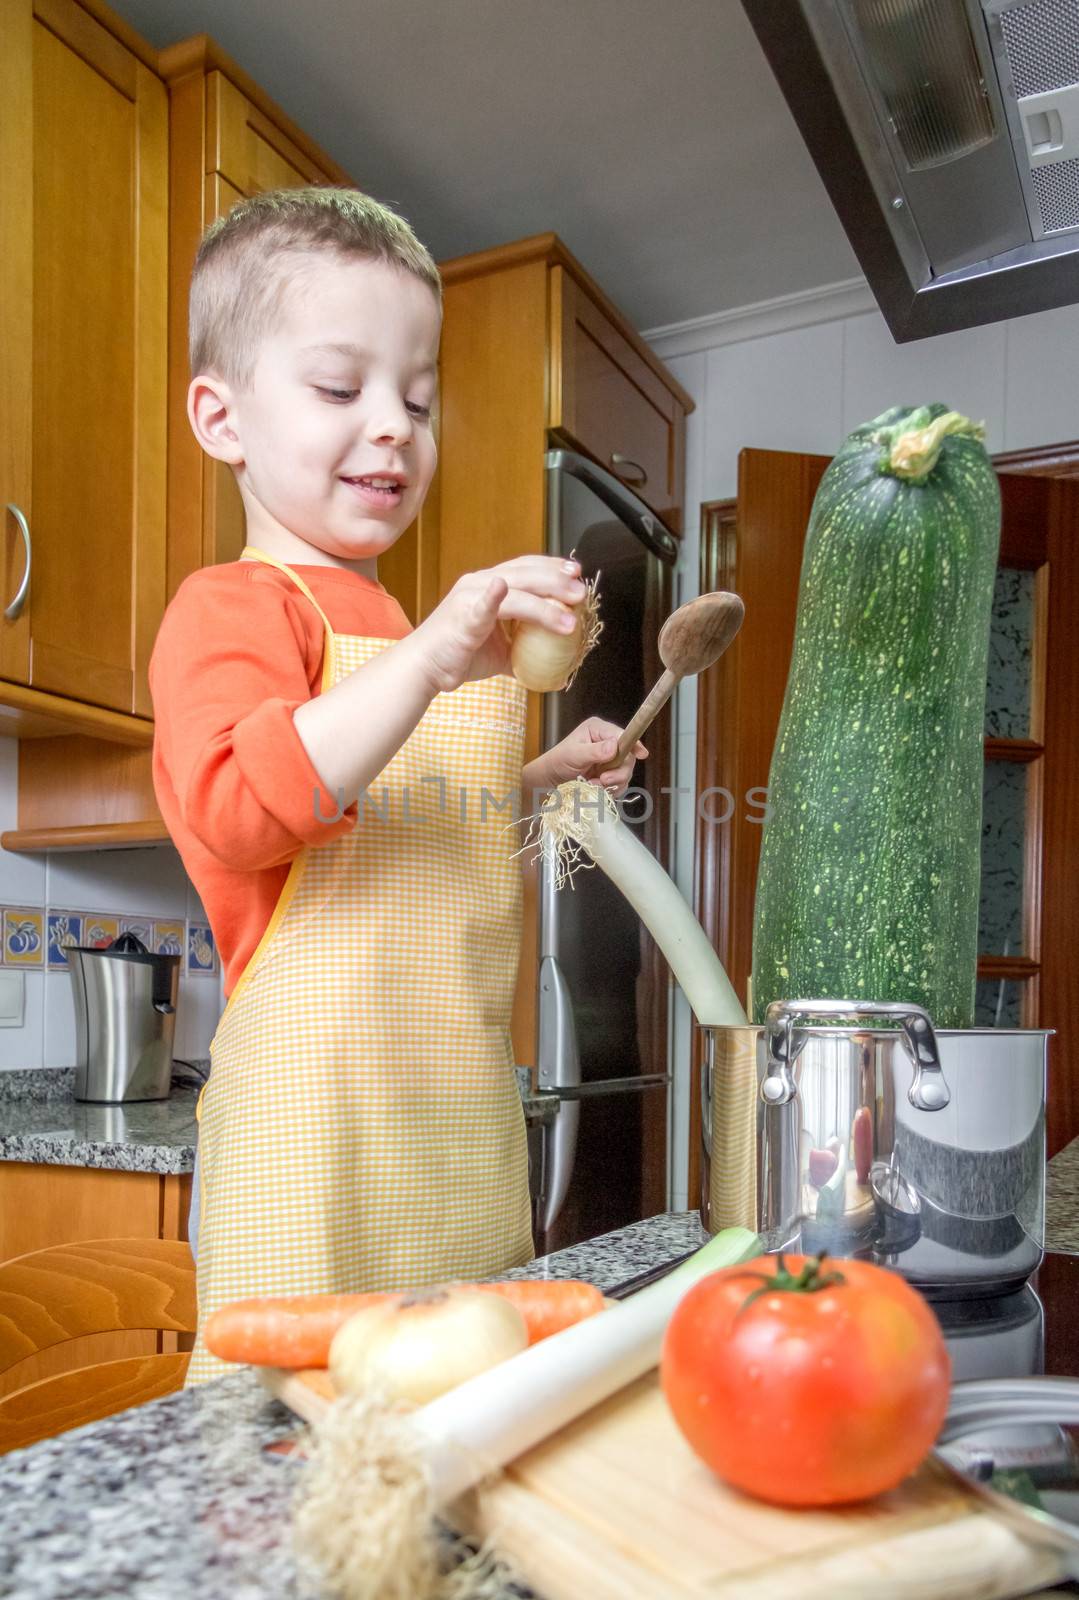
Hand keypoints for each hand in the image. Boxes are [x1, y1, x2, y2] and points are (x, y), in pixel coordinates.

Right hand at [407, 555, 587, 694]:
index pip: (526, 568)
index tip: (576, 573)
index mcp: (489, 587)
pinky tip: (501, 588)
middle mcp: (480, 585)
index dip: (552, 567)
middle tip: (581, 591)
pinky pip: (481, 604)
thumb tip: (554, 668)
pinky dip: (493, 596)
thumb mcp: (501, 653)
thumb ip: (525, 652)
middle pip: (526, 573)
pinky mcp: (462, 616)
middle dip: (557, 580)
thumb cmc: (458, 657)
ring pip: (515, 590)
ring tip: (570, 613)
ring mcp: (470, 597)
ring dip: (545, 600)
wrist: (426, 669)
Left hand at [524, 716, 647, 798]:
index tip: (641, 754)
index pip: (622, 735)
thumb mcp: (574, 754)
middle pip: (628, 756)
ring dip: (612, 782)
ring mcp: (610, 760)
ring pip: (626, 772)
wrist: (550, 780)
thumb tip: (614, 747)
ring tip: (594, 784)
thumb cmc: (558, 761)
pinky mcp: (610, 774)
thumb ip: (594, 751)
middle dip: (618, 771)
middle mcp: (607, 743)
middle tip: (604, 780)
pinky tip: (597, 789)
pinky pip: (620, 784)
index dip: (634, 745)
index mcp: (598, 730)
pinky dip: (611, 789)